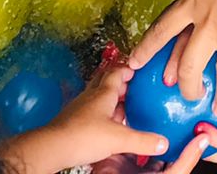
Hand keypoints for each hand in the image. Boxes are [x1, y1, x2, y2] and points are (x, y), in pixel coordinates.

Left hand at [6, 67, 178, 173]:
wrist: (52, 148)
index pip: (118, 71)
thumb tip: (164, 142)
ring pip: (97, 96)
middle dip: (119, 81)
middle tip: (131, 86)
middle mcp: (91, 96)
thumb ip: (142, 140)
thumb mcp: (119, 139)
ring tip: (121, 107)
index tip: (138, 68)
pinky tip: (104, 124)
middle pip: (105, 80)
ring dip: (109, 98)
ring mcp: (80, 107)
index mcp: (104, 93)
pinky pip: (89, 110)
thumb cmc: (84, 136)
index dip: (128, 68)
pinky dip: (99, 113)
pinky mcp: (72, 120)